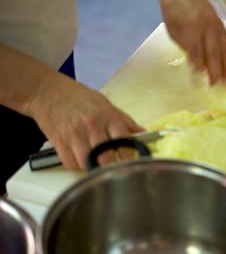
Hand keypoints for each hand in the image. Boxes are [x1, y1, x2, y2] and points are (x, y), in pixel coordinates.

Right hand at [30, 77, 144, 169]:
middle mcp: (91, 126)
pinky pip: (71, 164)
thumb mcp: (106, 104)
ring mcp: (74, 135)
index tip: (132, 162)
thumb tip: (144, 134)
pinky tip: (82, 159)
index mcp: (107, 116)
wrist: (47, 91)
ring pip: (88, 163)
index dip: (130, 155)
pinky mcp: (59, 143)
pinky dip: (78, 166)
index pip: (124, 141)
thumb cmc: (80, 97)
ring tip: (99, 164)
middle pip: (106, 156)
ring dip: (95, 167)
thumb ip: (126, 121)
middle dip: (113, 166)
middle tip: (116, 168)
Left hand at [156, 0, 225, 84]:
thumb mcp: (174, 31)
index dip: (199, 69)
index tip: (200, 84)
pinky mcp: (222, 27)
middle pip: (214, 54)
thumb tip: (197, 67)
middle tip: (217, 89)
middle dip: (216, 73)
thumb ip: (186, 48)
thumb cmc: (175, 13)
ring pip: (225, 50)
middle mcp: (207, 28)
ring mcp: (217, 27)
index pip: (197, 53)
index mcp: (192, 28)